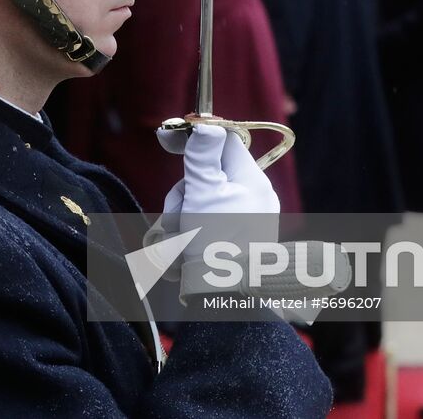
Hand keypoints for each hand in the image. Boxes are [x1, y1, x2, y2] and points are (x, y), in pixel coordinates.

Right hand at [156, 125, 280, 302]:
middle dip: (185, 189)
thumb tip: (207, 124)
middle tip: (177, 210)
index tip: (166, 137)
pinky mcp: (242, 234)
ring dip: (184, 210)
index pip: (224, 140)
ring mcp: (251, 216)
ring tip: (179, 237)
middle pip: (209, 170)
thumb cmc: (213, 243)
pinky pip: (210, 216)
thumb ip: (202, 155)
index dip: (195, 135)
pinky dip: (193, 225)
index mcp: (253, 180)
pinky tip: (185, 244)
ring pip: (205, 195)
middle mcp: (257, 195)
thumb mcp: (202, 192)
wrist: (223, 298)